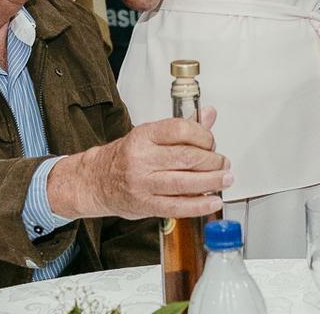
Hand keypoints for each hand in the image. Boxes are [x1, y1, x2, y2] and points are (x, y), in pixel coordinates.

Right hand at [48, 106, 230, 220]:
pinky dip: (199, 204)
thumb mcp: (149, 135)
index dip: (204, 136)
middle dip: (212, 160)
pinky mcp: (146, 205)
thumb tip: (209, 114)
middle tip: (223, 162)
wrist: (95, 182)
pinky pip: (178, 206)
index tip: (212, 142)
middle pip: (187, 157)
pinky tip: (213, 201)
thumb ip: (181, 127)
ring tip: (225, 179)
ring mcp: (143, 183)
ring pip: (185, 181)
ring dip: (212, 181)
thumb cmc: (125, 157)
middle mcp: (142, 158)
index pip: (181, 130)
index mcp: (144, 135)